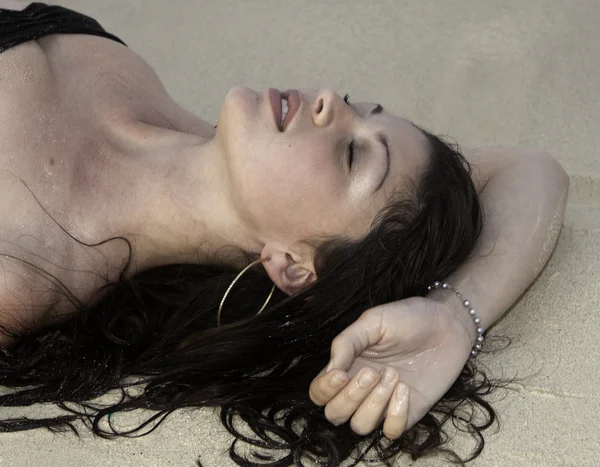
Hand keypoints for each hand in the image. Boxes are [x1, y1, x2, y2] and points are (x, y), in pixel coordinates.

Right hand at [309, 296, 474, 438]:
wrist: (448, 323)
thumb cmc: (409, 317)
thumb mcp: (373, 321)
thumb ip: (346, 343)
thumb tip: (330, 371)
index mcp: (347, 365)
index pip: (319, 393)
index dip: (324, 390)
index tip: (342, 373)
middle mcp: (361, 388)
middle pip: (334, 415)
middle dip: (351, 397)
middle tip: (373, 372)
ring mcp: (384, 402)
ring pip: (360, 426)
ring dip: (374, 404)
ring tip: (394, 375)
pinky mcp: (408, 411)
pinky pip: (390, 431)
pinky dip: (395, 415)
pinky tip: (406, 390)